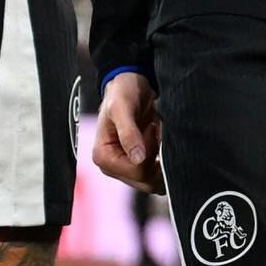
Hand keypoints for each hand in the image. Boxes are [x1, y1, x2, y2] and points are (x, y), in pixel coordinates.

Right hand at [93, 71, 163, 192]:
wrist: (130, 84)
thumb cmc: (122, 92)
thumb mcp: (122, 107)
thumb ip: (129, 133)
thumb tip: (138, 159)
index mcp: (103, 157)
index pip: (136, 171)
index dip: (149, 151)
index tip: (148, 127)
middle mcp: (112, 167)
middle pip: (145, 181)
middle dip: (156, 155)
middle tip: (154, 129)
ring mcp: (126, 168)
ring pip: (154, 180)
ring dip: (160, 156)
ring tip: (155, 132)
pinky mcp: (139, 165)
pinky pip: (157, 173)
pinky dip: (163, 157)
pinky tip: (158, 138)